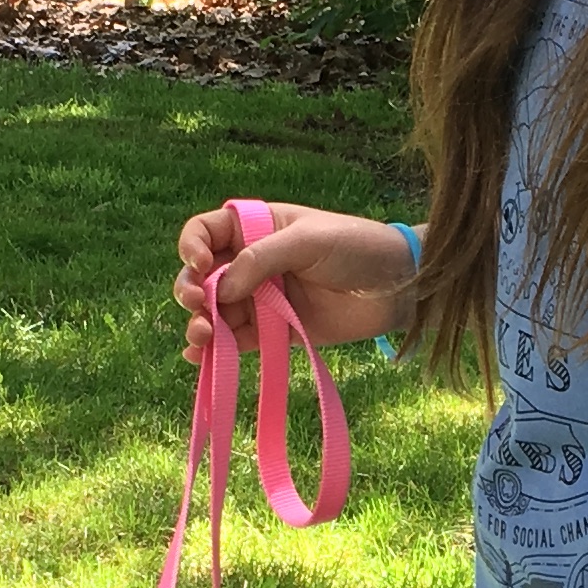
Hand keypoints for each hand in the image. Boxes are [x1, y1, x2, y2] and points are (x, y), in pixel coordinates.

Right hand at [173, 202, 417, 358]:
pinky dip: (216, 351)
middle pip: (200, 276)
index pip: (205, 232)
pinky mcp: (273, 331)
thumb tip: (219, 288)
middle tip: (198, 306)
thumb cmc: (357, 248)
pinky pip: (236, 341)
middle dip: (189, 290)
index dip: (192, 246)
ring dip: (199, 324)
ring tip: (203, 339)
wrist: (398, 288)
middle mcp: (251, 262)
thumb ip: (262, 259)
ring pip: (213, 312)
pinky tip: (201, 359)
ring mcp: (260, 298)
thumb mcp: (309, 241)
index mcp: (255, 227)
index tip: (200, 264)